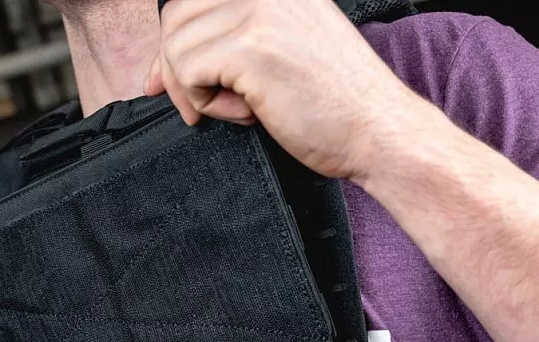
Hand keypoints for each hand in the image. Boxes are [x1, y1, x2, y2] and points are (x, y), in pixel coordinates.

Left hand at [146, 0, 420, 180]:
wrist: (379, 130)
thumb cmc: (337, 103)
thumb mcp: (286, 48)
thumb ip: (235, 39)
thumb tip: (159, 66)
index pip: (194, 0)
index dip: (176, 43)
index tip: (170, 81)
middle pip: (176, 18)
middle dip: (176, 70)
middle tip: (204, 108)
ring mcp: (256, 12)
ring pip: (177, 47)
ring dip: (196, 89)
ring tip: (242, 108)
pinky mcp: (249, 47)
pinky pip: (189, 72)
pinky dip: (206, 103)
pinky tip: (248, 113)